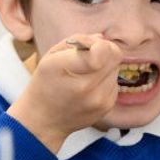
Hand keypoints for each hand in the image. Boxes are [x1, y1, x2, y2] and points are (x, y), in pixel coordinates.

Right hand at [8, 34, 121, 151]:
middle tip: (89, 55)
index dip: (100, 44)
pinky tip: (88, 87)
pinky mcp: (107, 106)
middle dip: (104, 50)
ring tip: (85, 74)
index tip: (91, 46)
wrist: (43, 120)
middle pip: (114, 55)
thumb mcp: (51, 56)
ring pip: (116, 68)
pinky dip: (104, 80)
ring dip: (104, 66)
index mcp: (68, 69)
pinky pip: (114, 82)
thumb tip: (101, 39)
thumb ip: (77, 40)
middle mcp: (87, 87)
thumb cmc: (45, 83)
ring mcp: (100, 99)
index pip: (101, 52)